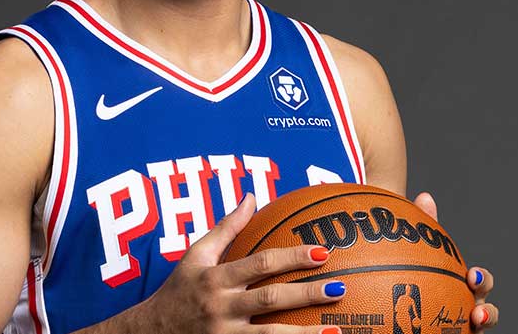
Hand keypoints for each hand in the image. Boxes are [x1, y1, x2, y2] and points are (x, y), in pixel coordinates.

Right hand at [138, 194, 345, 333]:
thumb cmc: (178, 290)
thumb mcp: (195, 255)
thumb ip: (227, 228)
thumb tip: (252, 197)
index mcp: (216, 279)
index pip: (260, 264)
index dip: (292, 257)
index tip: (322, 252)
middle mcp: (221, 308)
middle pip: (270, 300)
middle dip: (307, 293)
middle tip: (340, 287)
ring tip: (337, 331)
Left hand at [414, 192, 498, 330]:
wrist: (395, 308)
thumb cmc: (411, 273)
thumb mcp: (417, 251)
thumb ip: (424, 228)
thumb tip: (425, 197)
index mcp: (463, 287)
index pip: (480, 283)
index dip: (482, 280)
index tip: (471, 276)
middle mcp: (465, 310)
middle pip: (486, 313)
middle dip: (488, 314)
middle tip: (476, 313)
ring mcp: (458, 328)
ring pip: (473, 332)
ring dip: (477, 327)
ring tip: (470, 327)